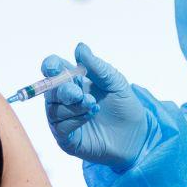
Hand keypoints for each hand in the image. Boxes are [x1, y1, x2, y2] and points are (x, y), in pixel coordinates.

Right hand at [42, 43, 151, 171]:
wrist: (136, 134)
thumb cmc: (124, 106)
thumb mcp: (115, 82)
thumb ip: (97, 67)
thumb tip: (80, 47)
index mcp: (74, 81)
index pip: (53, 70)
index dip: (50, 66)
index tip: (54, 67)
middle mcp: (64, 99)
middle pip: (50, 90)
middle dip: (63, 90)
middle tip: (78, 93)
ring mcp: (63, 119)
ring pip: (54, 109)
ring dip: (74, 106)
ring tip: (94, 105)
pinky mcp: (66, 138)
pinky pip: (60, 127)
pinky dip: (75, 119)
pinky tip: (90, 115)